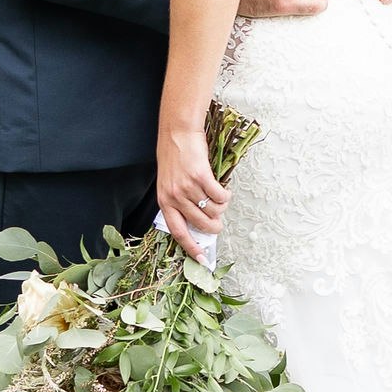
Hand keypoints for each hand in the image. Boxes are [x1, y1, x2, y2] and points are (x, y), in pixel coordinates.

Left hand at [156, 118, 224, 245]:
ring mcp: (188, 187)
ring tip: (221, 201)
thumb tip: (197, 219)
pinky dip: (226, 196)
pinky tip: (225, 191)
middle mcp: (175, 197)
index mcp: (164, 201)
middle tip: (219, 224)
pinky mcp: (201, 176)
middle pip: (200, 224)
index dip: (191, 247)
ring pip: (212, 210)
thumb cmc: (173, 156)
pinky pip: (220, 195)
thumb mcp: (169, 183)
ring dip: (221, 209)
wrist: (177, 133)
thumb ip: (179, 201)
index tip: (201, 259)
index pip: (178, 232)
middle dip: (214, 227)